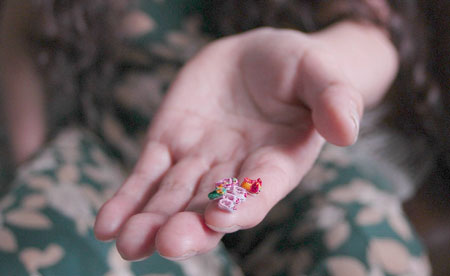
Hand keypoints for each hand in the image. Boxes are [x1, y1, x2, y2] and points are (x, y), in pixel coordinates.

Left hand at [94, 27, 365, 259]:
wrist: (254, 57)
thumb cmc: (295, 67)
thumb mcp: (320, 72)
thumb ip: (335, 99)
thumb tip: (347, 131)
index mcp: (277, 162)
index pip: (261, 190)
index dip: (242, 204)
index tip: (220, 216)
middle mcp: (236, 172)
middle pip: (210, 207)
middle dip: (189, 227)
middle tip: (166, 243)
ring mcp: (199, 161)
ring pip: (172, 198)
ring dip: (150, 221)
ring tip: (128, 243)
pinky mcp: (169, 144)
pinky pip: (146, 175)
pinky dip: (127, 198)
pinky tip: (107, 224)